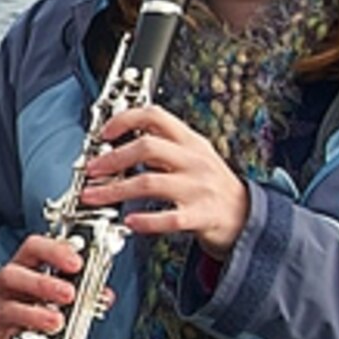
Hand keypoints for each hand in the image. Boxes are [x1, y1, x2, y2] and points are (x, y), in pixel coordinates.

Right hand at [0, 234, 88, 338]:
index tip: (76, 263)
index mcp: (23, 268)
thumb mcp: (56, 294)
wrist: (8, 337)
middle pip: (12, 275)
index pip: (33, 248)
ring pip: (4, 310)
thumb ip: (82, 292)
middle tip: (69, 294)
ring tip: (56, 323)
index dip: (54, 252)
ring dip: (32, 315)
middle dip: (42, 283)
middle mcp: (4, 288)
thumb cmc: (34, 307)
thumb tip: (104, 296)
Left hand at [79, 103, 251, 258]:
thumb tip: (119, 144)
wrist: (248, 217)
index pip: (156, 116)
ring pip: (150, 182)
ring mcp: (198, 188)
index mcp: (190, 142)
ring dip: (115, 190)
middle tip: (91, 169)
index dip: (125, 119)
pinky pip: (170, 218)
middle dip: (112, 158)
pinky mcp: (201, 216)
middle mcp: (194, 161)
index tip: (103, 133)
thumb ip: (161, 148)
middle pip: (148, 147)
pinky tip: (129, 222)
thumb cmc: (213, 186)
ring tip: (93, 196)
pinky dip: (146, 221)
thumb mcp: (193, 157)